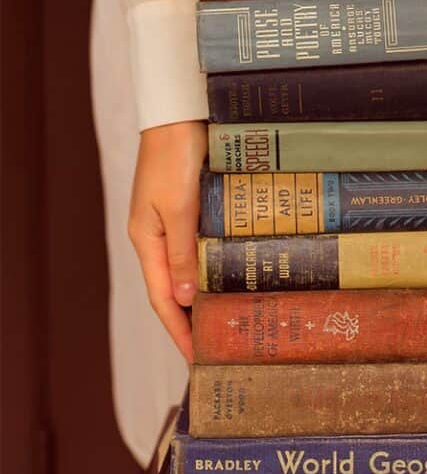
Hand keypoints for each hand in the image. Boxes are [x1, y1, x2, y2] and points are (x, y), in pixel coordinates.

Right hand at [128, 120, 207, 361]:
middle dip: (191, 321)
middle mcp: (157, 235)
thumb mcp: (179, 206)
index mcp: (146, 240)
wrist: (179, 113)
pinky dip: (213, 265)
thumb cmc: (174, 156)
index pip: (160, 299)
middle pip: (172, 289)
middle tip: (219, 348)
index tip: (196, 359)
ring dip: (204, 294)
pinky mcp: (190, 206)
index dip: (178, 330)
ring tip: (229, 319)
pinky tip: (232, 274)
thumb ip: (181, 252)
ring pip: (188, 268)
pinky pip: (200, 246)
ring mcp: (173, 221)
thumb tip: (182, 298)